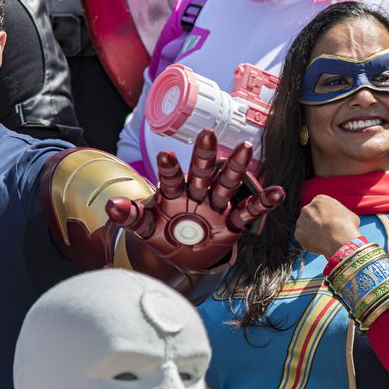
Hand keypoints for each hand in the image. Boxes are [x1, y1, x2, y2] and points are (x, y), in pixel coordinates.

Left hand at [106, 130, 284, 270]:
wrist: (182, 255)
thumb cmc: (162, 233)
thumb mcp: (145, 228)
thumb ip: (130, 216)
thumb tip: (110, 207)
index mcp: (172, 195)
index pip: (170, 180)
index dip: (169, 169)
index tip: (166, 154)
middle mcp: (195, 196)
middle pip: (201, 174)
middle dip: (204, 156)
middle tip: (207, 133)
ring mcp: (215, 208)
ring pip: (226, 186)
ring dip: (235, 169)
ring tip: (244, 149)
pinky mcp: (231, 224)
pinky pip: (247, 213)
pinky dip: (262, 203)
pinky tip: (277, 192)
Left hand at [295, 195, 361, 257]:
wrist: (339, 238)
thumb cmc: (347, 226)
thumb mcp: (349, 214)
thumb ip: (340, 214)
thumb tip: (342, 220)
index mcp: (319, 200)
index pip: (319, 207)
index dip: (325, 217)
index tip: (330, 224)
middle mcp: (307, 208)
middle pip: (310, 216)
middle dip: (316, 224)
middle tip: (325, 233)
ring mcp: (301, 221)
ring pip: (306, 228)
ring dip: (312, 233)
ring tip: (323, 241)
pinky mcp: (298, 233)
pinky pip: (303, 239)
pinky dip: (309, 243)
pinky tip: (319, 245)